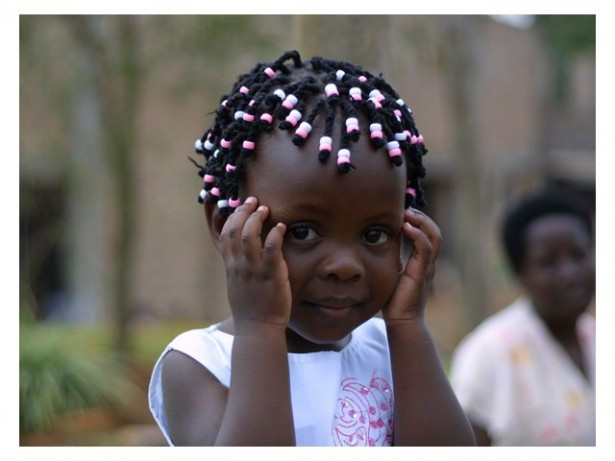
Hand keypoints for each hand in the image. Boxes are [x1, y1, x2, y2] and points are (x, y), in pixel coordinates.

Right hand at [219, 197, 290, 334]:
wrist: (258, 329)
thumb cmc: (251, 309)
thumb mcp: (237, 285)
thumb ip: (238, 267)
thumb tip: (243, 253)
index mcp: (231, 267)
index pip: (226, 235)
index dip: (232, 217)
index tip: (241, 207)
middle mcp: (239, 265)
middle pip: (235, 230)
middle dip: (243, 211)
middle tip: (254, 201)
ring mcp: (254, 270)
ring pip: (250, 235)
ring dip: (258, 218)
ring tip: (266, 209)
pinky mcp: (271, 275)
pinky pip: (272, 249)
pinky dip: (276, 234)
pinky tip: (282, 227)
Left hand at [382, 208, 441, 324]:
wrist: (401, 321)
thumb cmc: (395, 299)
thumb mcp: (393, 271)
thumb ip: (393, 256)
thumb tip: (380, 240)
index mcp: (422, 261)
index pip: (428, 233)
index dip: (419, 220)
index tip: (403, 211)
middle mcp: (428, 262)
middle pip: (435, 231)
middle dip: (422, 216)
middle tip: (406, 208)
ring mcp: (427, 267)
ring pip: (434, 236)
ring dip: (422, 221)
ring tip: (407, 213)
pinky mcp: (421, 273)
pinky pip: (425, 249)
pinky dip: (418, 235)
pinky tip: (406, 228)